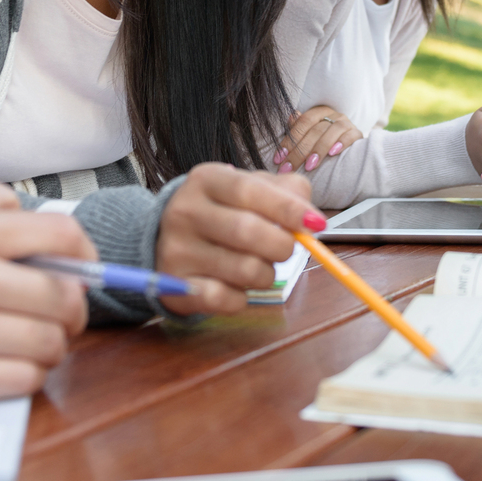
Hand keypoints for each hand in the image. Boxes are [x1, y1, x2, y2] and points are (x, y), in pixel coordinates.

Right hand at [0, 207, 93, 410]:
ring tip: (22, 348)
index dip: (84, 257)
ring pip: (49, 343)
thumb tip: (46, 253)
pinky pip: (20, 382)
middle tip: (54, 321)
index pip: (58, 234)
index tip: (81, 273)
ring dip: (47, 349)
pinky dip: (23, 380)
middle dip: (69, 312)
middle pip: (63, 295)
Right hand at [154, 163, 316, 314]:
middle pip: (248, 232)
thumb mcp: (250, 188)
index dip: (287, 209)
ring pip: (245, 270)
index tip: (316, 224)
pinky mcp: (176, 286)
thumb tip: (312, 219)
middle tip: (285, 249)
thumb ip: (286, 193)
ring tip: (257, 266)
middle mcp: (185, 211)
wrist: (165, 236)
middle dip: (281, 246)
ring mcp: (176, 250)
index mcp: (207, 180)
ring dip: (266, 274)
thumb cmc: (222, 210)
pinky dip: (242, 298)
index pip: (250, 191)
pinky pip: (227, 300)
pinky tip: (235, 285)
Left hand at [276, 105, 362, 173]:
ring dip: (319, 149)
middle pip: (315, 130)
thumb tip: (291, 116)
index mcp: (318, 112)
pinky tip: (333, 153)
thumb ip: (298, 128)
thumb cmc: (322, 142)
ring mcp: (346, 122)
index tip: (279, 159)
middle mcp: (333, 114)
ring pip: (332, 132)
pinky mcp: (357, 133)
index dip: (290, 140)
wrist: (349, 150)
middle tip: (290, 168)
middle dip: (300, 151)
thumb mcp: (309, 135)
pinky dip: (341, 143)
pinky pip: (350, 135)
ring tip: (309, 166)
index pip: (303, 123)